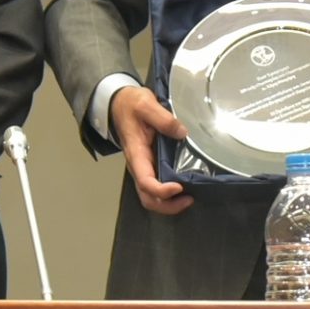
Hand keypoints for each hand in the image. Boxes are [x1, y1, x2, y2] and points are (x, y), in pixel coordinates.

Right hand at [109, 85, 193, 215]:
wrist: (120, 103)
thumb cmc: (131, 104)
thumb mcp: (146, 104)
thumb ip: (163, 119)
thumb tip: (182, 133)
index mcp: (136, 154)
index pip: (145, 181)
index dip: (161, 190)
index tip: (179, 187)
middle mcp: (139, 166)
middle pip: (147, 197)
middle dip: (167, 205)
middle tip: (189, 199)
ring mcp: (144, 167)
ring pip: (151, 196)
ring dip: (169, 204)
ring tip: (189, 198)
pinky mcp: (150, 164)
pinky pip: (157, 187)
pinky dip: (169, 195)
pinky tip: (185, 188)